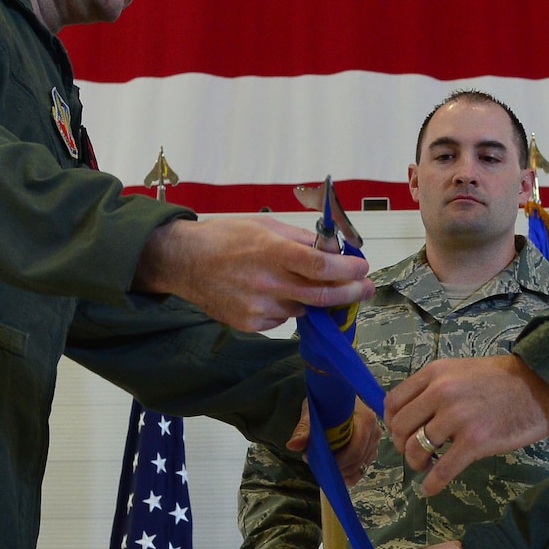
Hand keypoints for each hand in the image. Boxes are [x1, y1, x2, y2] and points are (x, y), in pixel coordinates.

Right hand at [133, 216, 373, 331]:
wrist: (183, 261)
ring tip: (301, 282)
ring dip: (313, 298)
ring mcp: (258, 307)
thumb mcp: (265, 225)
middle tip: (364, 288)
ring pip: (303, 308)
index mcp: (272, 251)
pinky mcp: (250, 323)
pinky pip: (283, 319)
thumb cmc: (224, 237)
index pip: (321, 267)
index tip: (362, 269)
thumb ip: (300, 240)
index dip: (348, 271)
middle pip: (322, 296)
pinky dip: (287, 307)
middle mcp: (267, 282)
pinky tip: (270, 292)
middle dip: (351, 293)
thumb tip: (332, 250)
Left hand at [285, 400, 378, 484]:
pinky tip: (334, 470)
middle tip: (315, 462)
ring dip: (340, 471)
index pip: (355, 449)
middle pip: (358, 460)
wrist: (336, 399)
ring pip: (359, 468)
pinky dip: (347, 474)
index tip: (315, 458)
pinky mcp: (372, 451)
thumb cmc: (327, 403)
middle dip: (336, 467)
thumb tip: (293, 445)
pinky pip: (361, 470)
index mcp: (366, 419)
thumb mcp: (313, 412)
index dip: (336, 460)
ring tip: (323, 463)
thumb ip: (304, 429)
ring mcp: (375, 442)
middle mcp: (374, 431)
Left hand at [383, 354, 548, 495]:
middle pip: (400, 428)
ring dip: (417, 463)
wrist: (541, 386)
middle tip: (415, 452)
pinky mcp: (475, 441)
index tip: (400, 433)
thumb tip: (411, 414)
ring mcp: (458, 417)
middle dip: (402, 445)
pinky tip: (430, 489)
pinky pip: (442, 469)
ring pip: (416, 450)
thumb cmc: (503, 380)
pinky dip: (432, 484)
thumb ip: (435, 387)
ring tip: (426, 466)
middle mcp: (441, 392)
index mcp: (435, 373)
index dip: (392, 422)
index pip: (394, 402)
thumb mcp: (460, 371)